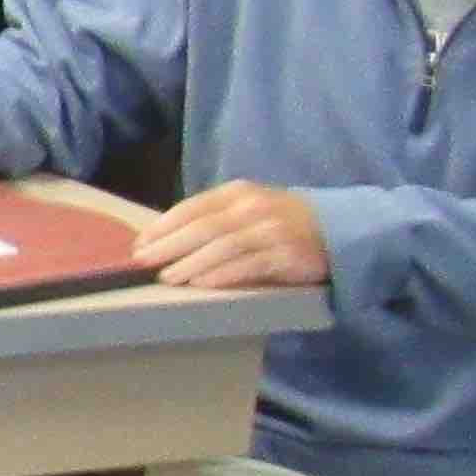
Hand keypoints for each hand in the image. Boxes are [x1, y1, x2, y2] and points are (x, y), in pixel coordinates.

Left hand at [135, 180, 326, 292]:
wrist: (338, 229)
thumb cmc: (280, 222)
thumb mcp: (247, 209)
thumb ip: (213, 219)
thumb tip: (165, 240)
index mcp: (237, 193)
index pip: (192, 208)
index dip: (162, 227)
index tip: (138, 245)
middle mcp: (253, 207)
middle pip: (202, 227)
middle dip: (168, 245)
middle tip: (142, 263)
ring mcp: (271, 230)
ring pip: (223, 246)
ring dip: (190, 263)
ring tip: (166, 278)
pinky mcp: (286, 254)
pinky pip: (249, 265)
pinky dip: (223, 274)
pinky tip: (201, 283)